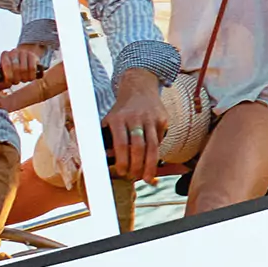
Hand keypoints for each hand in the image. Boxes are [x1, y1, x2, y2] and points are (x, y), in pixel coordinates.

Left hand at [0, 44, 44, 87]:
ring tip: (23, 79)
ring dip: (24, 78)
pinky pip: (33, 68)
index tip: (9, 83)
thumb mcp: (5, 70)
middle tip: (16, 82)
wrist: (24, 56)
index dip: (9, 76)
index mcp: (5, 55)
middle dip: (16, 78)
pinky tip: (30, 78)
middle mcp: (14, 52)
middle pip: (16, 68)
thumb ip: (2, 79)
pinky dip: (31, 76)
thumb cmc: (13, 66)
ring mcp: (24, 53)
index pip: (7, 65)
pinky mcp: (33, 56)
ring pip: (25, 69)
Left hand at [105, 68, 166, 183]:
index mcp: (118, 118)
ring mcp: (151, 118)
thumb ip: (106, 138)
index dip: (122, 160)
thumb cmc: (121, 111)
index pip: (121, 143)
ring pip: (152, 145)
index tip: (122, 172)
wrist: (139, 89)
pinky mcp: (162, 119)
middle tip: (134, 177)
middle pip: (139, 146)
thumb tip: (104, 160)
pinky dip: (156, 152)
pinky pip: (160, 140)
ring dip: (150, 164)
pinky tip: (151, 161)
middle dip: (137, 165)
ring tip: (147, 178)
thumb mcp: (109, 120)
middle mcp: (135, 117)